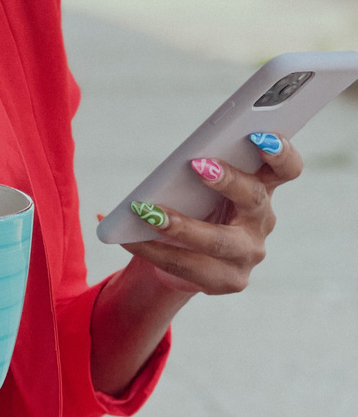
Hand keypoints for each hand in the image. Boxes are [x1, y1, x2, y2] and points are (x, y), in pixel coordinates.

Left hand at [121, 133, 302, 295]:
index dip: (280, 152)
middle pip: (254, 198)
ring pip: (217, 240)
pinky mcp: (229, 281)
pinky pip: (189, 265)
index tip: (259, 135)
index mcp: (263, 186)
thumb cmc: (195, 205)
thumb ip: (199, 170)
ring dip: (180, 225)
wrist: (186, 256)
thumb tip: (174, 164)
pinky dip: (155, 250)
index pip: (286, 168)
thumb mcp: (200, 185)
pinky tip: (130, 239)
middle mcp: (262, 220)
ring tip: (146, 211)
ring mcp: (249, 254)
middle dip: (227, 180)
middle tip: (196, 164)